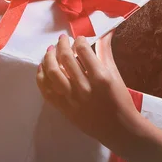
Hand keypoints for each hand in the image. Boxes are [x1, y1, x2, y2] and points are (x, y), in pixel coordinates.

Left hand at [36, 32, 140, 152]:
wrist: (117, 128)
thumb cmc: (120, 100)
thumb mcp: (115, 74)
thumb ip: (106, 52)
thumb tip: (105, 33)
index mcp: (100, 77)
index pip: (83, 51)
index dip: (79, 41)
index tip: (79, 38)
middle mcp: (84, 87)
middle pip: (66, 58)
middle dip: (62, 44)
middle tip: (62, 39)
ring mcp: (71, 99)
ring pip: (52, 72)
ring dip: (48, 57)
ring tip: (50, 50)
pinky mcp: (63, 108)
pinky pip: (46, 90)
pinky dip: (41, 77)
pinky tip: (42, 68)